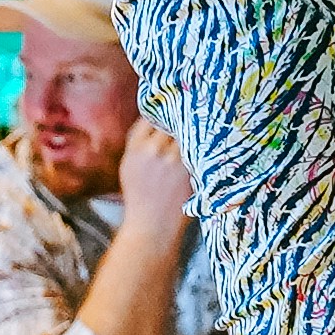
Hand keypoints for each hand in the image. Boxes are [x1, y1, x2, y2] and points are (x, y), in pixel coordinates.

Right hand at [113, 115, 192, 231]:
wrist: (153, 224)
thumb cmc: (139, 196)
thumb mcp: (128, 166)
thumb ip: (138, 143)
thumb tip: (152, 119)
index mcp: (136, 148)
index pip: (150, 117)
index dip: (161, 112)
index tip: (169, 110)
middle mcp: (154, 150)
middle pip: (171, 121)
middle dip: (180, 117)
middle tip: (191, 110)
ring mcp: (174, 159)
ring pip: (187, 132)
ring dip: (194, 128)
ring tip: (203, 124)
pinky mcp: (190, 169)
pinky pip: (198, 148)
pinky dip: (202, 144)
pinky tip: (206, 143)